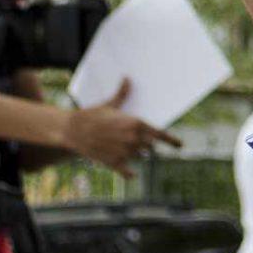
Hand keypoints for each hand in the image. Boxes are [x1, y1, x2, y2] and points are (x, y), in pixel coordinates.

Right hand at [60, 78, 183, 173]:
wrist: (72, 130)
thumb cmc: (92, 115)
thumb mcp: (110, 105)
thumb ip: (123, 94)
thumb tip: (128, 78)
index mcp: (136, 123)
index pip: (160, 134)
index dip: (172, 140)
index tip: (180, 145)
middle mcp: (133, 139)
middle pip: (150, 146)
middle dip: (145, 144)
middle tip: (134, 140)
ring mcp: (124, 152)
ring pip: (139, 157)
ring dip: (136, 154)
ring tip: (123, 147)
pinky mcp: (113, 163)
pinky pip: (128, 173)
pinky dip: (130, 173)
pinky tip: (131, 173)